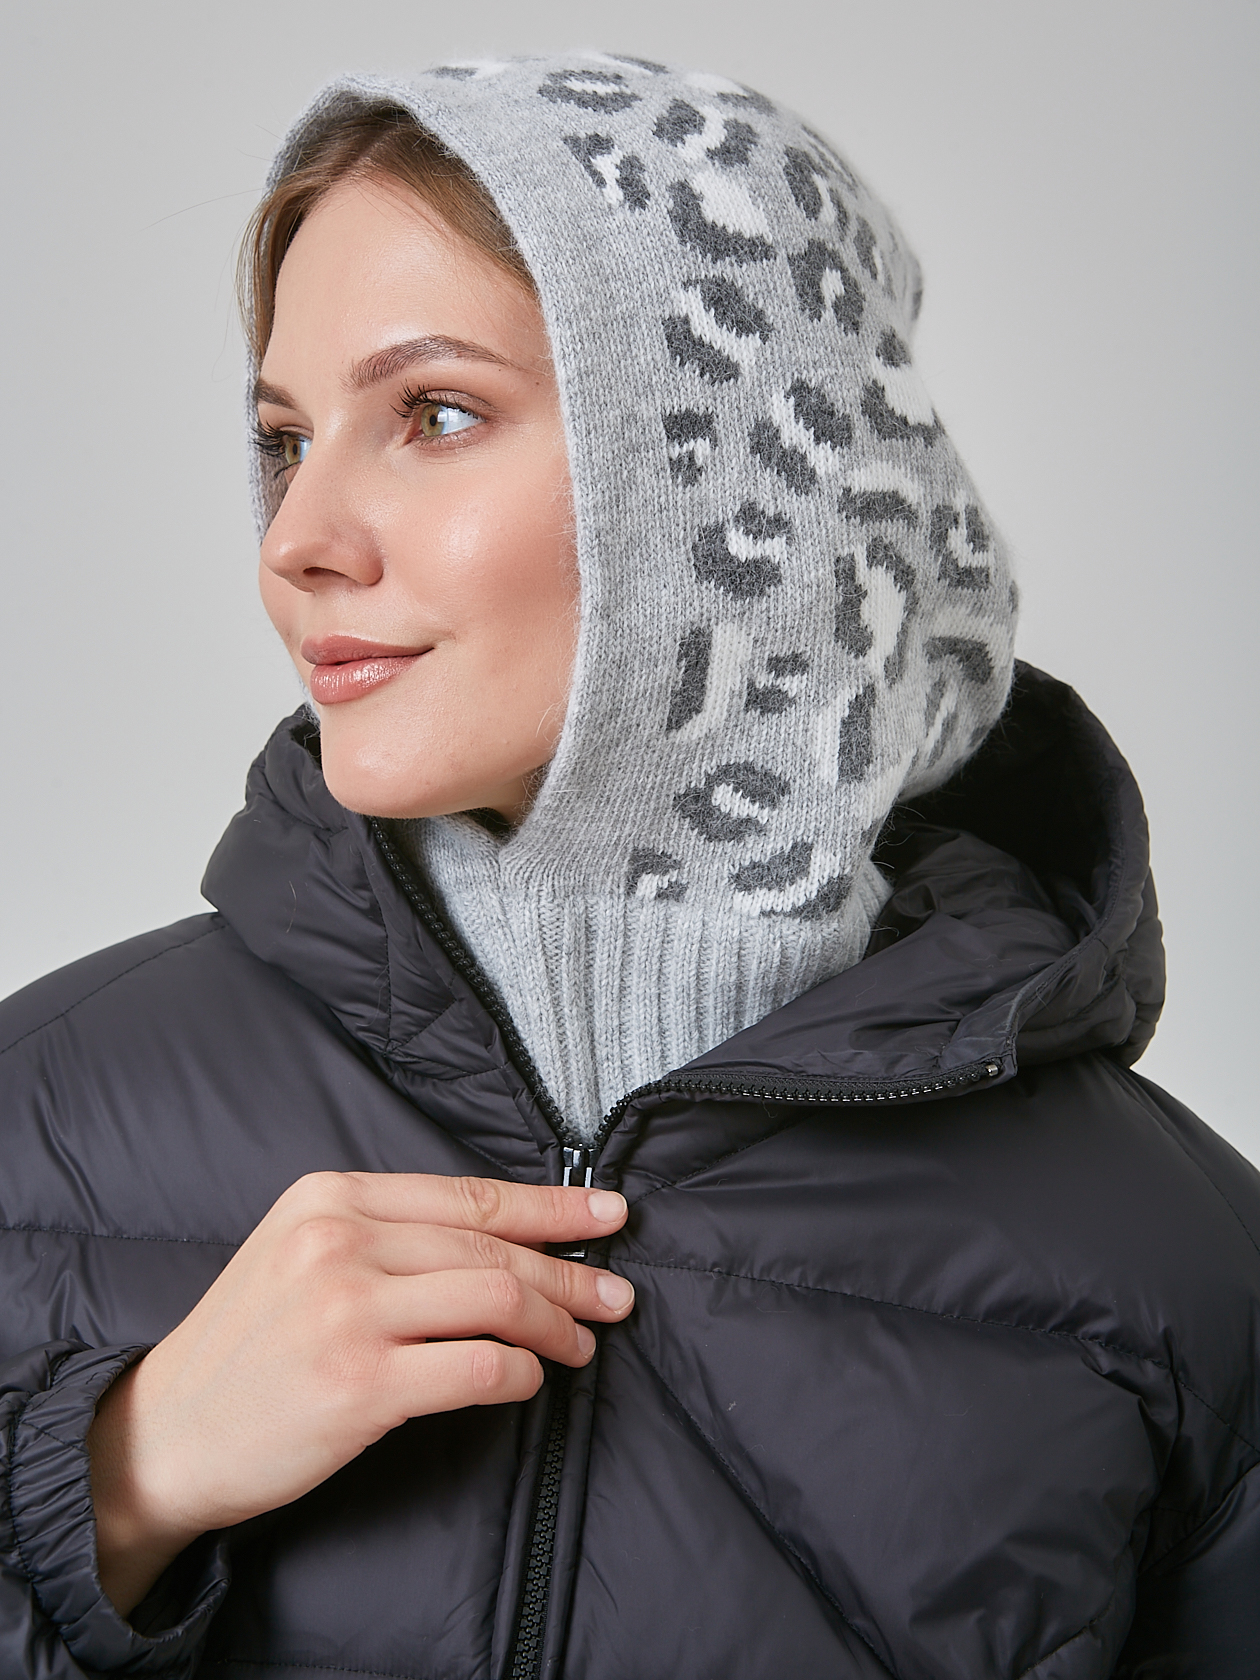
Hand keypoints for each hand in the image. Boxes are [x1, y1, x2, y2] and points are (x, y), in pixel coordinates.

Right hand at [87, 1171, 631, 1614]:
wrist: (162, 1434)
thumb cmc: (245, 1347)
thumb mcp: (300, 1253)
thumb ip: (387, 1234)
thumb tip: (504, 1238)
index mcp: (330, 1198)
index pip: (469, 1194)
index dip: (551, 1205)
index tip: (607, 1213)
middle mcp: (340, 1241)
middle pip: (492, 1246)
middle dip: (570, 1273)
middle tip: (614, 1297)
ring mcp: (348, 1311)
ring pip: (497, 1297)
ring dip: (557, 1324)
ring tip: (582, 1343)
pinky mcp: (359, 1383)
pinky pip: (479, 1366)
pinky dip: (522, 1372)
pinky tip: (530, 1379)